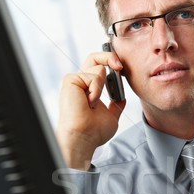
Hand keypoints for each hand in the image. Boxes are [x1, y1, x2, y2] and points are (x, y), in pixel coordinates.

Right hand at [56, 51, 124, 168]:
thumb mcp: (111, 116)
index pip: (99, 68)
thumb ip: (116, 105)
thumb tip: (122, 98)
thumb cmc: (94, 132)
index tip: (122, 69)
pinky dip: (96, 89)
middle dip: (110, 56)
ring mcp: (75, 80)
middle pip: (95, 58)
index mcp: (89, 90)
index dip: (111, 63)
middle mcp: (81, 83)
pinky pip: (93, 75)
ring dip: (102, 85)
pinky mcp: (71, 80)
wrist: (84, 137)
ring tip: (94, 103)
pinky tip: (89, 102)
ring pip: (98, 67)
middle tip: (120, 66)